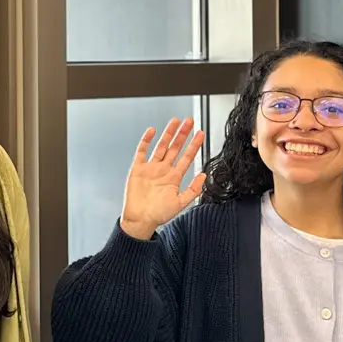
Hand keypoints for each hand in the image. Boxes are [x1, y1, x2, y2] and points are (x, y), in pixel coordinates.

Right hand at [119, 119, 205, 240]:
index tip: (200, 134)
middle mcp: (163, 170)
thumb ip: (193, 189)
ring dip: (168, 134)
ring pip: (161, 146)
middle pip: (175, 148)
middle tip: (189, 121)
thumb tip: (204, 175)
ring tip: (175, 121)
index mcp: (174, 177)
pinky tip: (152, 131)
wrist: (140, 220)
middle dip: (182, 134)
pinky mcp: (138, 168)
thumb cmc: (159, 214)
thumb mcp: (181, 203)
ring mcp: (151, 168)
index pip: (186, 157)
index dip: (194, 145)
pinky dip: (146, 140)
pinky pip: (142, 151)